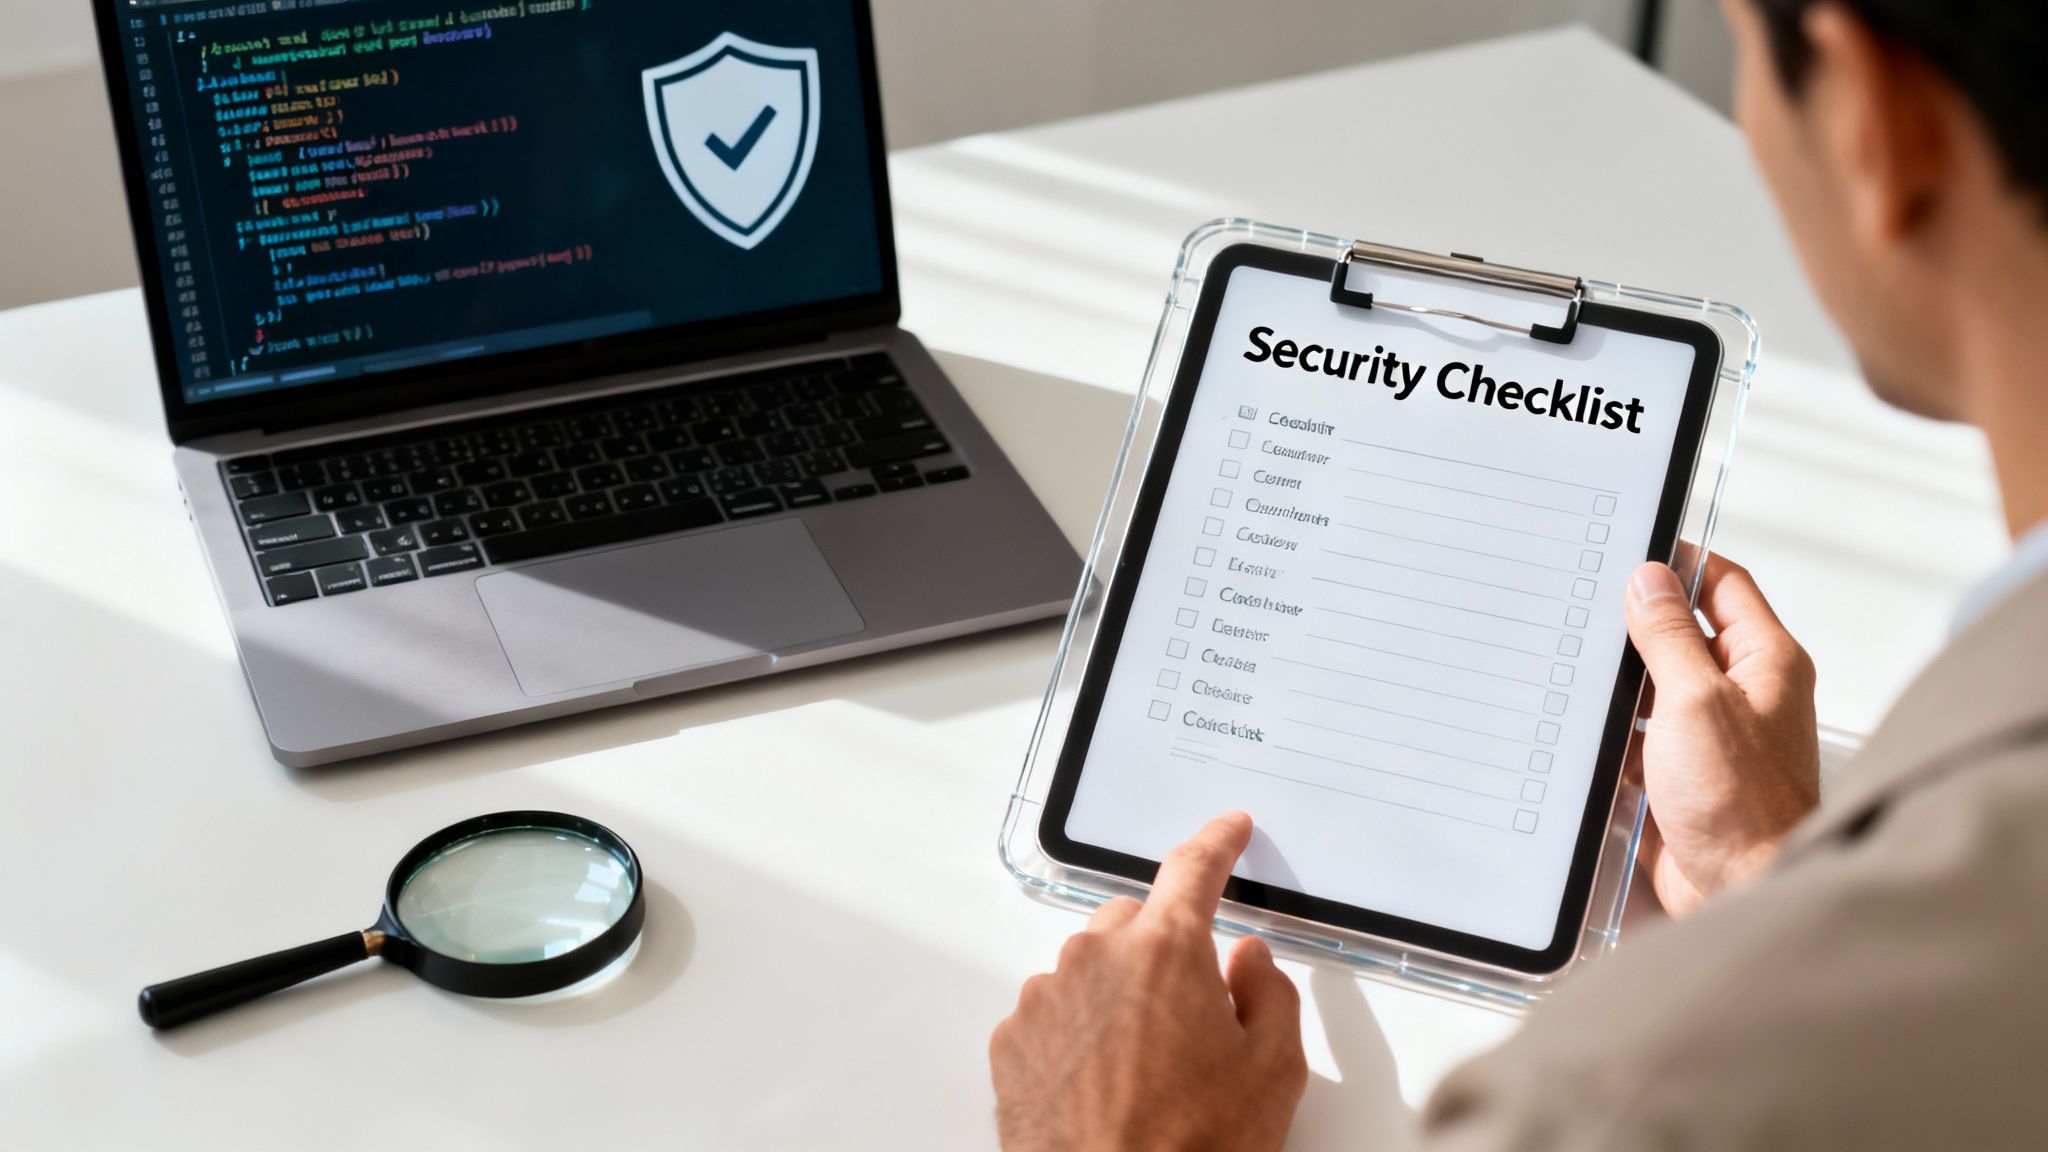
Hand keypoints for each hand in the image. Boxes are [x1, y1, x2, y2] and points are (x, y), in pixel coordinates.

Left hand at [990, 813, 1307, 1151]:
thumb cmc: (1189, 1146)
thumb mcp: (1272, 1071)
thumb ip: (1270, 993)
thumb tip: (1249, 961)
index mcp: (1166, 951)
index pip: (1193, 868)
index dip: (1216, 843)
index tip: (1228, 829)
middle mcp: (1095, 957)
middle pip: (1136, 921)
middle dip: (1166, 949)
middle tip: (1194, 1015)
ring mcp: (1045, 996)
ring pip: (1090, 965)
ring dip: (1119, 993)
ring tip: (1146, 1065)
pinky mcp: (1011, 1038)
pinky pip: (1053, 1009)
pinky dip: (1079, 1029)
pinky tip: (1105, 1080)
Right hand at [1625, 556, 1820, 915]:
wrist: (1742, 889)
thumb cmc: (1744, 806)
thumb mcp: (1696, 700)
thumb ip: (1670, 636)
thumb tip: (1651, 581)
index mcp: (1767, 662)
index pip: (1724, 585)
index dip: (1680, 562)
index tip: (1633, 552)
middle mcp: (1745, 694)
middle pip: (1685, 634)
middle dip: (1638, 626)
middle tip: (1593, 610)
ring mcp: (1712, 735)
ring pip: (1656, 686)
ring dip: (1623, 684)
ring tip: (1586, 671)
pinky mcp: (1683, 774)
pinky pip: (1641, 736)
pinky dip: (1615, 733)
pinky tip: (1590, 732)